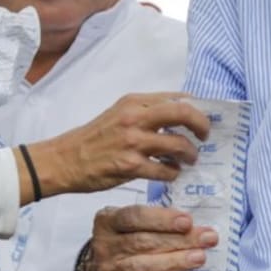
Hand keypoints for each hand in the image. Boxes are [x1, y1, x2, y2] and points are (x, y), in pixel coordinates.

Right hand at [24, 93, 209, 201]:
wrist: (65, 159)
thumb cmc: (94, 138)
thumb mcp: (119, 113)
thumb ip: (146, 111)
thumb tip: (182, 109)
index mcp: (133, 101)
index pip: (176, 97)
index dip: (197, 108)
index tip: (204, 118)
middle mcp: (134, 117)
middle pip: (183, 113)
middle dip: (201, 125)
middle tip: (205, 137)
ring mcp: (132, 142)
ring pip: (179, 145)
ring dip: (190, 154)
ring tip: (189, 160)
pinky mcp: (130, 166)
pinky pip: (165, 170)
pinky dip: (173, 173)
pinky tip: (170, 173)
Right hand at [88, 204, 218, 270]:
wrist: (100, 270)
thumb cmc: (127, 240)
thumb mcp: (132, 221)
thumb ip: (156, 216)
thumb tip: (187, 206)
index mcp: (109, 220)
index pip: (135, 216)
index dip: (162, 219)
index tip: (188, 221)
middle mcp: (106, 245)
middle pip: (143, 242)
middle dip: (179, 240)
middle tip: (207, 239)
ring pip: (140, 267)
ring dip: (171, 263)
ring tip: (198, 258)